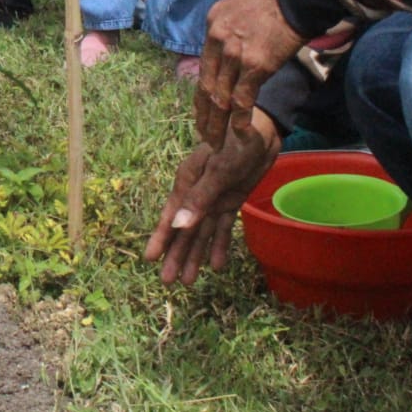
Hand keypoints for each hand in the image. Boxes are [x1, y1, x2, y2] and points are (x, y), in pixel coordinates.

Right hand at [144, 110, 280, 284]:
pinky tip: (217, 265)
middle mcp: (196, 194)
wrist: (262, 129)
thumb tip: (179, 226)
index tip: (149, 259)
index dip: (161, 238)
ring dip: (196, 255)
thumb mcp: (218, 171)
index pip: (170, 216)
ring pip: (202, 233)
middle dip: (177, 255)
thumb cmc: (236, 142)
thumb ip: (199, 200)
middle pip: (185, 230)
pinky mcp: (231, 201)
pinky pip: (223, 228)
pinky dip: (220, 245)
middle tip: (168, 283)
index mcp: (187, 183)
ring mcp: (214, 199)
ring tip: (190, 282)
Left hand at [194, 0, 305, 150]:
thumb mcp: (240, 5)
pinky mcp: (256, 65)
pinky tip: (238, 133)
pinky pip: (243, 98)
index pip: (203, 68)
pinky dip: (239, 119)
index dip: (201, 93)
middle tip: (204, 135)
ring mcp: (235, 53)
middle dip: (204, 115)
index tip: (201, 110)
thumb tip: (234, 45)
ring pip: (220, 97)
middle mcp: (218, 40)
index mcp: (212, 25)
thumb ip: (232, 28)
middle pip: (206, 86)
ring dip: (217, 123)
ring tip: (215, 141)